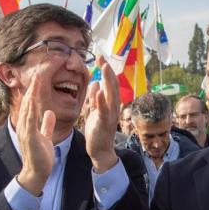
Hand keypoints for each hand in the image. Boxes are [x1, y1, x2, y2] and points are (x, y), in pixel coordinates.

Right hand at [15, 73, 55, 195]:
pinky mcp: (30, 138)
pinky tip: (32, 101)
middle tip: (37, 73)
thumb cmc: (40, 156)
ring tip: (35, 82)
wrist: (37, 173)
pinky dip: (31, 111)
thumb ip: (46, 124)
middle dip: (33, 88)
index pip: (32, 104)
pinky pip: (29, 122)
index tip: (40, 78)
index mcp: (30, 124)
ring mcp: (26, 131)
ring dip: (31, 94)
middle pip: (29, 103)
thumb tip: (50, 113)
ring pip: (28, 109)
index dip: (36, 91)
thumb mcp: (45, 136)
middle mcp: (26, 126)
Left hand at [83, 57, 119, 172]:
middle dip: (108, 72)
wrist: (99, 151)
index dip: (106, 71)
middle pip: (113, 87)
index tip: (100, 58)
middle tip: (103, 58)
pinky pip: (103, 110)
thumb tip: (95, 83)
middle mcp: (113, 108)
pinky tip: (99, 90)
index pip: (110, 84)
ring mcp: (110, 116)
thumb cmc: (97, 132)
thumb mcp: (95, 111)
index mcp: (110, 105)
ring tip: (105, 68)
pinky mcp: (103, 123)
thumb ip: (95, 98)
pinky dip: (102, 100)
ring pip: (111, 95)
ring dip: (108, 81)